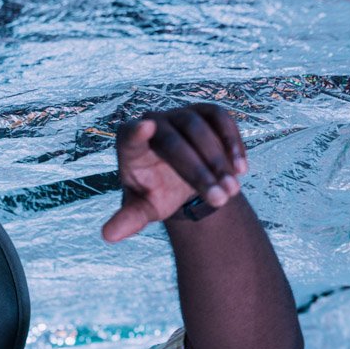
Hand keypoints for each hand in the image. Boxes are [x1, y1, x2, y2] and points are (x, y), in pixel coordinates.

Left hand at [101, 102, 248, 241]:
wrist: (181, 182)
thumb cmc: (156, 195)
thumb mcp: (143, 209)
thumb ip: (128, 219)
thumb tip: (108, 236)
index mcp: (130, 146)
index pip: (129, 136)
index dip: (136, 132)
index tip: (145, 126)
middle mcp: (154, 123)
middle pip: (174, 142)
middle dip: (199, 172)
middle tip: (220, 199)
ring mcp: (180, 114)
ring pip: (200, 129)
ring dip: (218, 161)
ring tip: (232, 191)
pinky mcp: (205, 112)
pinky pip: (221, 119)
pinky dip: (233, 142)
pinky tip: (241, 168)